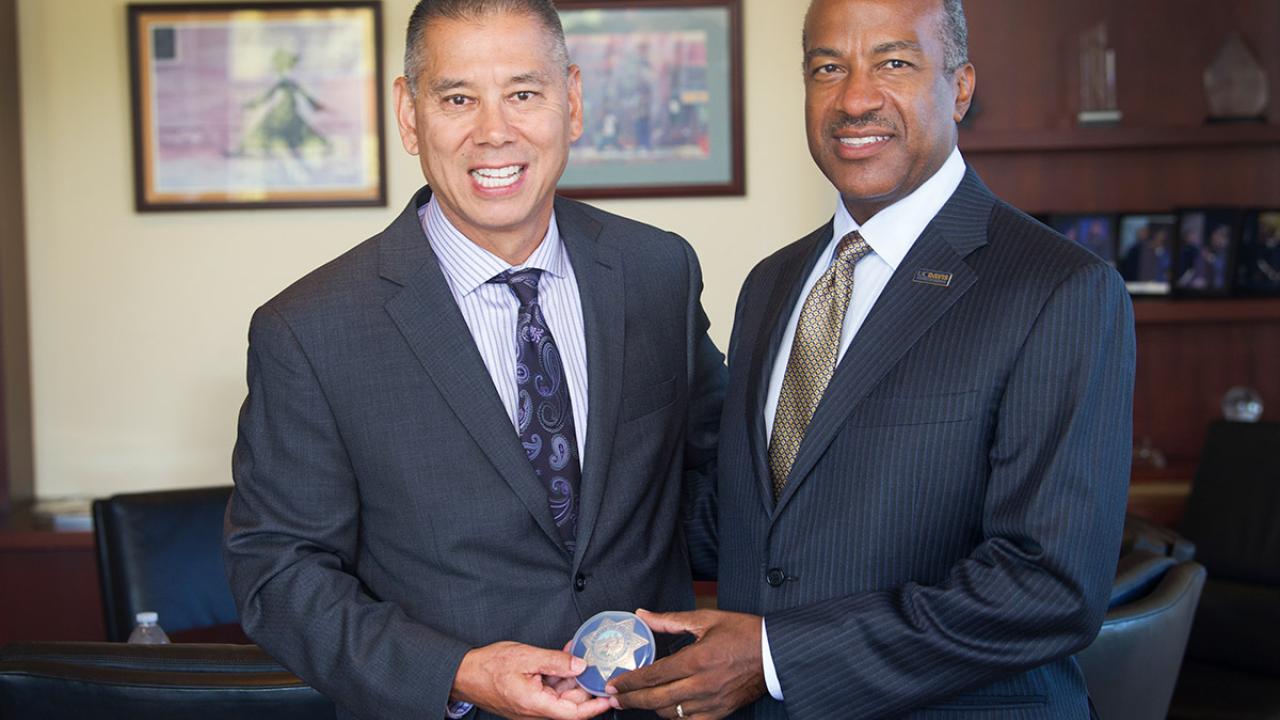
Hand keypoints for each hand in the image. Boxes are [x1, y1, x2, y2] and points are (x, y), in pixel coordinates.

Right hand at [451, 641, 612, 719]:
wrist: (464, 674)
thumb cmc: (488, 667)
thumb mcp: (526, 656)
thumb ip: (555, 661)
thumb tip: (580, 665)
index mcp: (536, 705)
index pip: (574, 713)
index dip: (595, 706)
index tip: (610, 697)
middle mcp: (535, 711)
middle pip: (570, 702)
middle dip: (584, 683)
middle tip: (596, 663)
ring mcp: (531, 707)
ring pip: (560, 695)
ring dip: (571, 676)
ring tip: (578, 655)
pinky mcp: (528, 700)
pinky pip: (549, 690)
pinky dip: (558, 675)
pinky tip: (563, 658)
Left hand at [607, 609, 766, 719]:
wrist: (774, 653)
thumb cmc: (743, 632)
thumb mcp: (705, 619)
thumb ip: (669, 620)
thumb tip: (642, 615)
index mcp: (696, 659)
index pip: (653, 675)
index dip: (629, 682)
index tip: (612, 684)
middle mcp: (701, 684)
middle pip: (656, 698)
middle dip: (631, 700)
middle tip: (613, 698)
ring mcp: (711, 702)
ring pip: (671, 713)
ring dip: (650, 708)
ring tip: (636, 701)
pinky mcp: (720, 712)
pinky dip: (674, 717)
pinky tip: (665, 709)